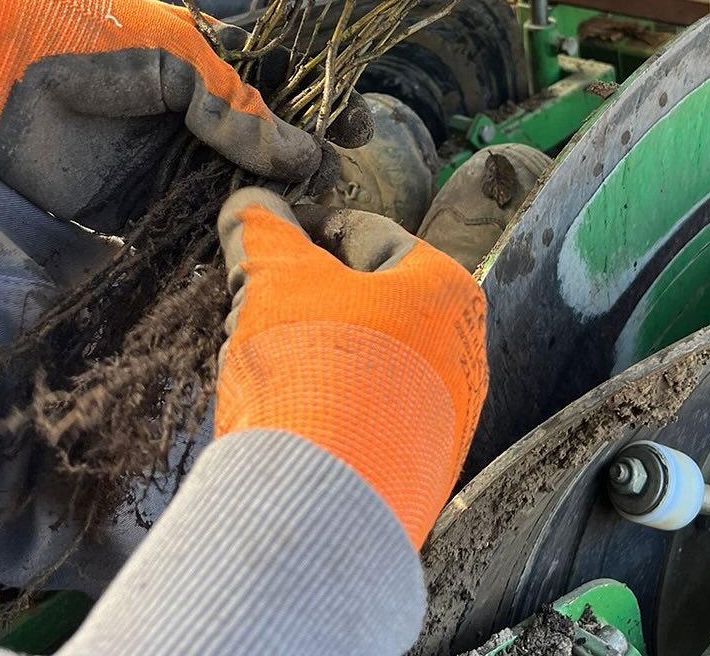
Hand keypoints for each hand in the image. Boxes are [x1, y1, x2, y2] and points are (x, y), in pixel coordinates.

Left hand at [0, 0, 367, 230]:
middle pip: (272, 147)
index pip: (285, 91)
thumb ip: (238, 107)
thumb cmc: (83, 38)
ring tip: (315, 217)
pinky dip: (232, 236)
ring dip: (280, 202)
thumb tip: (303, 154)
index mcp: (210, 67)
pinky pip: (198, 225)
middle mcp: (198, 119)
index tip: (357, 129)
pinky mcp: (141, 208)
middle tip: (337, 178)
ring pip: (243, 188)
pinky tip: (268, 245)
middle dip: (311, 161)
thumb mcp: (174, 56)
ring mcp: (171, 164)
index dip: (324, 108)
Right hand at [215, 188, 487, 548]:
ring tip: (260, 362)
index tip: (264, 237)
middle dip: (303, 296)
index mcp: (444, 287)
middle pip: (367, 299)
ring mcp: (448, 414)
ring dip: (310, 350)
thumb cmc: (313, 368)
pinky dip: (326, 402)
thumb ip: (261, 231)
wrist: (324, 505)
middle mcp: (462, 348)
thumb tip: (247, 204)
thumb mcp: (276, 281)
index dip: (305, 228)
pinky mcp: (423, 468)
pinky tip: (285, 413)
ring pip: (365, 358)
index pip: (367, 234)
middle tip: (252, 304)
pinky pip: (368, 413)